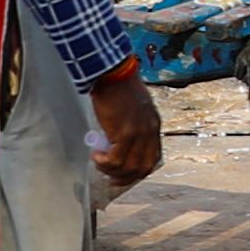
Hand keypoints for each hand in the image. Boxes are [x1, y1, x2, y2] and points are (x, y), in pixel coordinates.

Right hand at [86, 63, 163, 187]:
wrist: (112, 73)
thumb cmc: (118, 87)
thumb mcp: (133, 109)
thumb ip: (131, 127)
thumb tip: (116, 144)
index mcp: (153, 125)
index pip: (152, 158)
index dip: (137, 171)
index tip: (122, 175)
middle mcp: (150, 131)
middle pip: (143, 167)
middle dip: (125, 178)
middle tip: (109, 177)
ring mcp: (139, 132)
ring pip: (129, 166)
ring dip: (111, 170)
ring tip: (98, 161)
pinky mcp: (125, 131)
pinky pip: (116, 159)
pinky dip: (104, 162)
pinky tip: (95, 155)